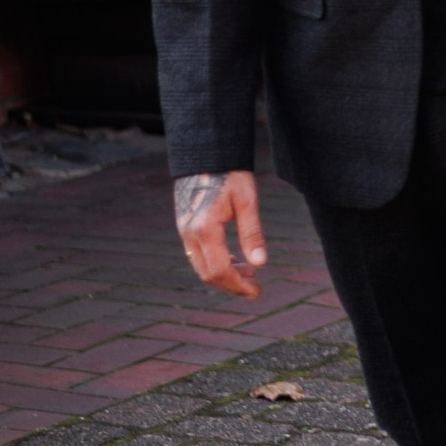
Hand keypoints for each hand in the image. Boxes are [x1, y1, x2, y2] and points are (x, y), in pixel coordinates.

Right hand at [174, 170, 266, 297]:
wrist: (205, 154)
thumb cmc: (229, 174)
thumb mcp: (247, 200)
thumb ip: (252, 233)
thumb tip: (261, 264)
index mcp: (205, 228)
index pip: (220, 270)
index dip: (238, 285)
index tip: (257, 291)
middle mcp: (189, 233)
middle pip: (208, 273)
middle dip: (232, 284)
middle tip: (255, 287)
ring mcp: (184, 230)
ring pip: (201, 265)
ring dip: (224, 274)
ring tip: (249, 273)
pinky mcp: (185, 226)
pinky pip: (198, 254)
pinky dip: (215, 262)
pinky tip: (234, 259)